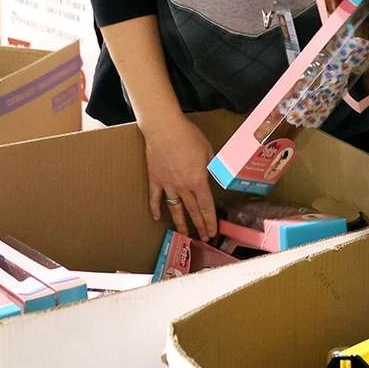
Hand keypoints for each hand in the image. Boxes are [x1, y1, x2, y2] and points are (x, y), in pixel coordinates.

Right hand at [143, 113, 216, 239]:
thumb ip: (211, 167)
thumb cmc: (188, 136)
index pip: (206, 207)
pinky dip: (155, 209)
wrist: (164, 129)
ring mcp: (168, 185)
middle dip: (200, 226)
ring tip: (185, 236)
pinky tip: (157, 218)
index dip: (210, 221)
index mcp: (198, 181)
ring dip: (181, 224)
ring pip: (175, 209)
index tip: (213, 232)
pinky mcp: (155, 179)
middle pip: (193, 211)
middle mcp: (183, 187)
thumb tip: (213, 176)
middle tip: (204, 238)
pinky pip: (155, 198)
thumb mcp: (208, 151)